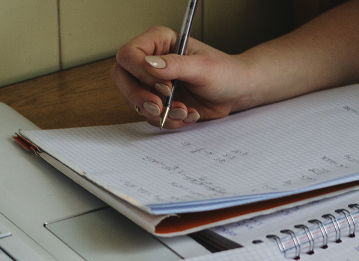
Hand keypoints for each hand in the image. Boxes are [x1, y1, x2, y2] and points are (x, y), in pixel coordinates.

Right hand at [111, 26, 252, 128]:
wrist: (236, 92)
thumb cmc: (225, 72)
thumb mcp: (203, 67)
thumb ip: (176, 65)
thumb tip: (149, 64)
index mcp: (159, 42)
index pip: (128, 55)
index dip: (140, 73)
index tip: (165, 86)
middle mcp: (151, 61)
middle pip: (121, 78)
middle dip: (139, 97)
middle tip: (159, 107)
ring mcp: (152, 83)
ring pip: (134, 101)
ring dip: (159, 112)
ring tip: (184, 110)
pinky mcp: (158, 101)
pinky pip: (149, 116)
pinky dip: (167, 121)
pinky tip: (187, 114)